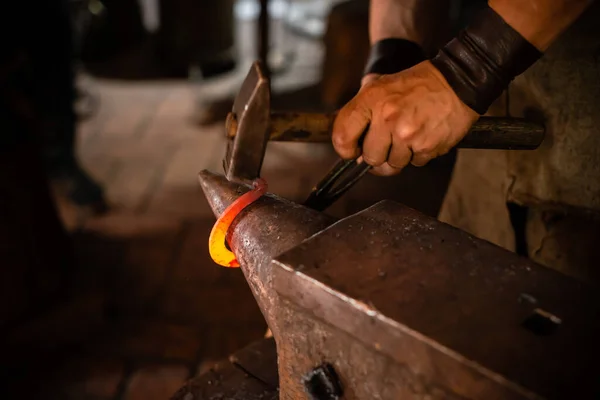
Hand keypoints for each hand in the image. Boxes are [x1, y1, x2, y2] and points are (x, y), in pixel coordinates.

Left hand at [333, 61, 479, 175]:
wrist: (458, 82)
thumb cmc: (418, 85)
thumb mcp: (382, 84)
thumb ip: (362, 109)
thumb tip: (351, 143)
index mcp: (371, 100)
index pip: (342, 137)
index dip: (345, 150)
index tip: (353, 151)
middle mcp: (387, 118)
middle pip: (370, 158)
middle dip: (378, 154)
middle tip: (389, 141)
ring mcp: (407, 134)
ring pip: (393, 164)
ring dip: (400, 155)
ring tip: (409, 135)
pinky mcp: (426, 146)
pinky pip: (415, 163)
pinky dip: (418, 155)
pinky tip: (423, 136)